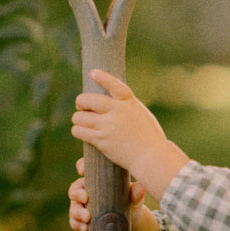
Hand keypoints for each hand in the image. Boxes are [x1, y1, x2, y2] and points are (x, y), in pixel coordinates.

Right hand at [67, 158, 158, 230]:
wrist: (130, 222)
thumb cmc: (130, 201)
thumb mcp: (134, 197)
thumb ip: (136, 193)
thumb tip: (141, 188)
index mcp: (96, 179)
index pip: (84, 167)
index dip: (81, 166)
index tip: (82, 171)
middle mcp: (85, 190)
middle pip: (75, 188)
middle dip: (77, 194)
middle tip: (85, 198)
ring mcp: (82, 206)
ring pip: (73, 206)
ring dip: (77, 212)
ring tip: (87, 218)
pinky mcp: (81, 220)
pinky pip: (74, 221)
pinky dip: (77, 224)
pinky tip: (84, 228)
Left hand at [71, 70, 188, 200]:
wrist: (152, 157)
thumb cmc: (150, 139)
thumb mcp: (142, 116)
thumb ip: (127, 109)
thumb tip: (109, 107)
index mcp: (130, 103)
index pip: (114, 85)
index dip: (102, 78)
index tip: (93, 73)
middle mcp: (118, 111)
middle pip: (89, 100)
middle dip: (81, 102)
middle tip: (81, 107)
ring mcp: (109, 126)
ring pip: (80, 117)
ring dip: (78, 119)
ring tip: (81, 122)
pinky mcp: (102, 140)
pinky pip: (80, 131)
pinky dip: (77, 130)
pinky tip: (80, 132)